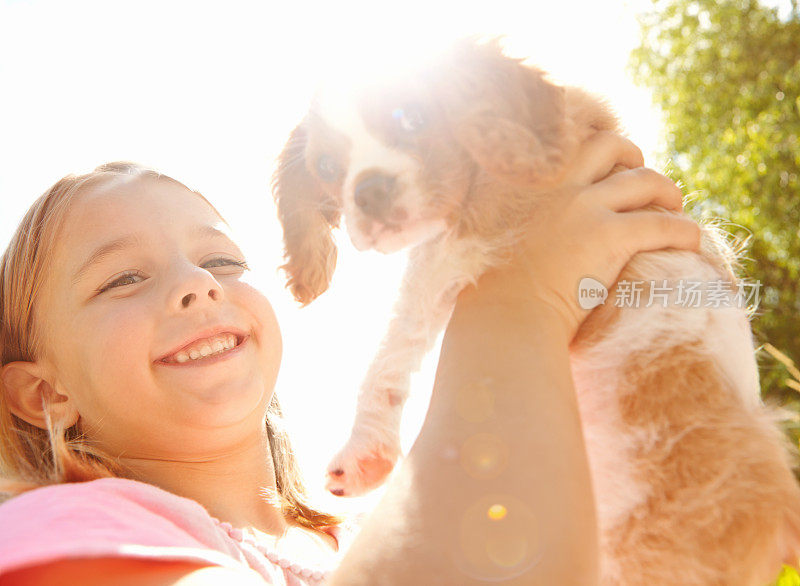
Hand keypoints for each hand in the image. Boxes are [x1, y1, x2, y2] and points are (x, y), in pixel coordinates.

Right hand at [477, 131, 701, 339]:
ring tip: (676, 207)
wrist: (504, 316)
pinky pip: (661, 224)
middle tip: (645, 182)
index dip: (593, 153)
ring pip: (644, 180)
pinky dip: (683, 231)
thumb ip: (513, 219)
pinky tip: (692, 242)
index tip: (605, 169)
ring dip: (667, 190)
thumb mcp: (492, 239)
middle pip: (608, 146)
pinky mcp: (607, 235)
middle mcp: (552, 183)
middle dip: (634, 157)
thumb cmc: (494, 294)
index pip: (567, 146)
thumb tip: (532, 227)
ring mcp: (580, 206)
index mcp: (523, 181)